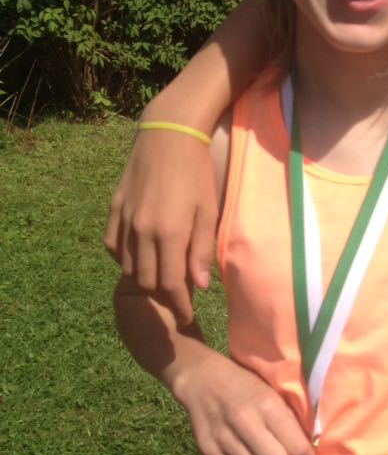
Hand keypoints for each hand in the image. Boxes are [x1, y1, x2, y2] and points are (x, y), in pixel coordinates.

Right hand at [104, 129, 217, 326]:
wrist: (168, 137)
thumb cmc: (197, 174)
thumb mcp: (208, 213)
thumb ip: (201, 252)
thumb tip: (200, 287)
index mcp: (169, 234)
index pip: (170, 286)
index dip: (179, 307)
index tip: (187, 318)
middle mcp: (142, 230)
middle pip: (147, 281)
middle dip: (163, 297)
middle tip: (178, 300)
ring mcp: (124, 219)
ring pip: (128, 267)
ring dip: (145, 279)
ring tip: (162, 280)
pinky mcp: (114, 208)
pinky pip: (113, 246)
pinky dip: (126, 259)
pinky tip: (141, 258)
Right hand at [171, 350, 319, 454]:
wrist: (203, 378)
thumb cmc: (246, 386)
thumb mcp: (273, 395)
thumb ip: (289, 424)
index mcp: (268, 406)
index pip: (296, 447)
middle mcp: (246, 422)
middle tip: (279, 454)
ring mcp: (224, 437)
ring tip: (258, 453)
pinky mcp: (208, 449)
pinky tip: (241, 453)